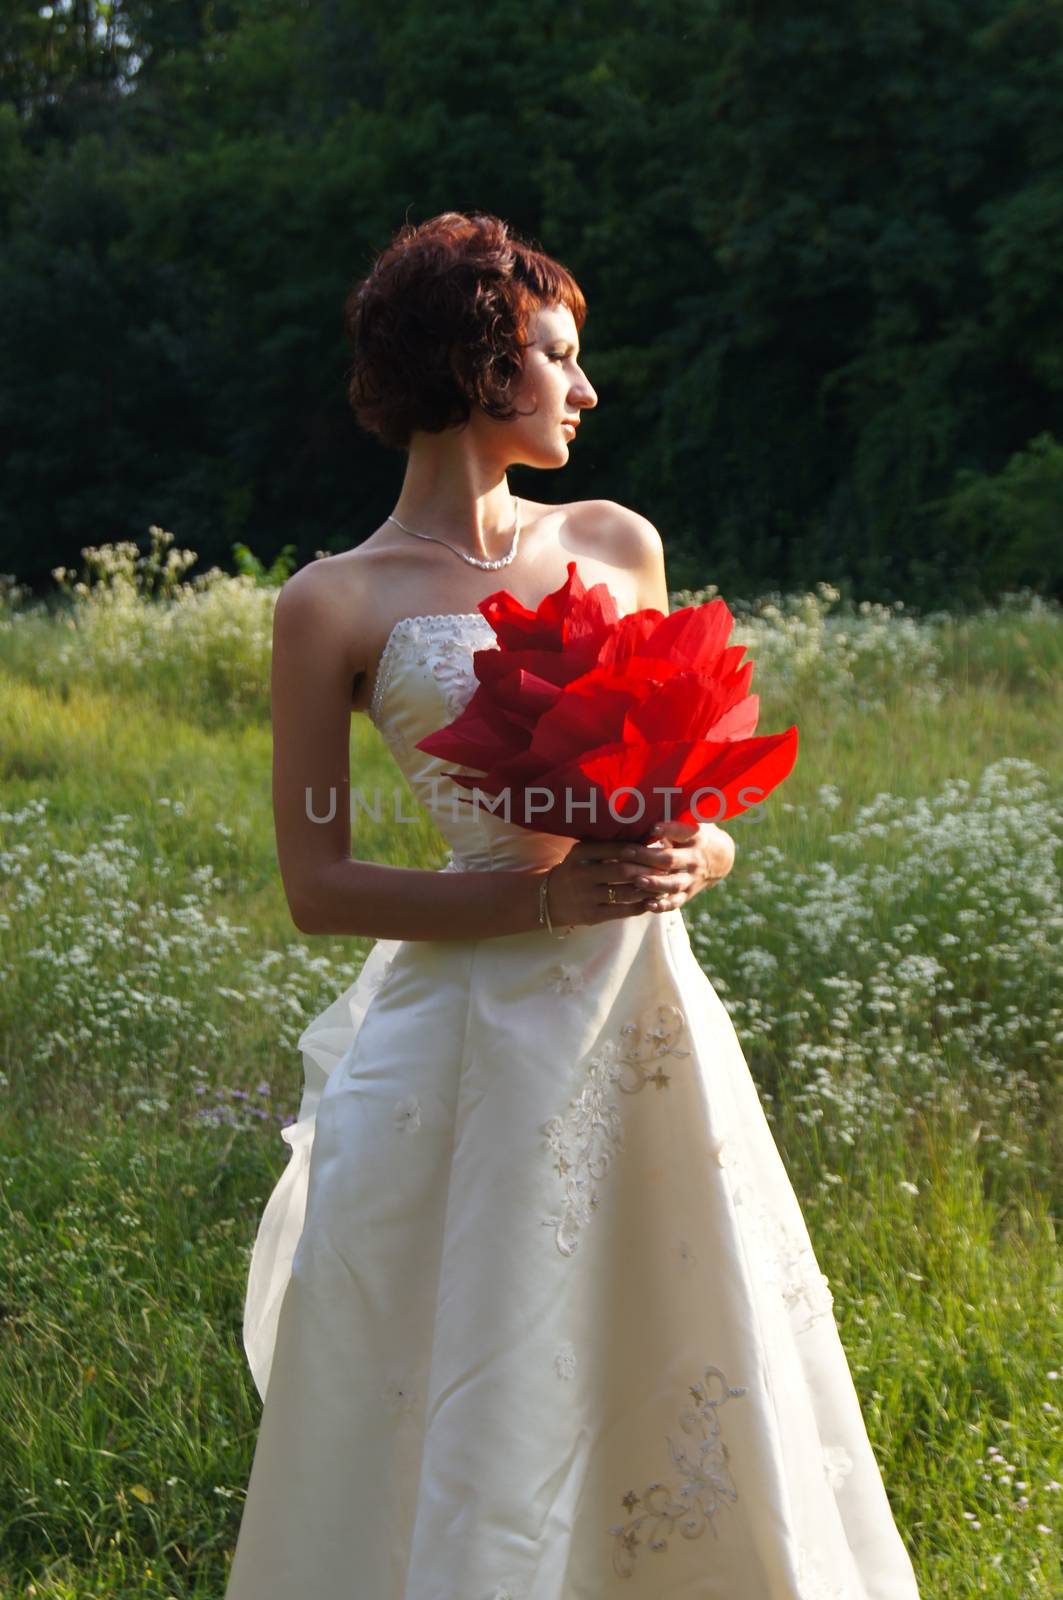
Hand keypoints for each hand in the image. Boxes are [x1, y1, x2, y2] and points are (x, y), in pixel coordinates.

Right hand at [540, 836, 671, 929]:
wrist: (549, 898)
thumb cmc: (575, 870)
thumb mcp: (583, 854)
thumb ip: (606, 846)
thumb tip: (642, 838)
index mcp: (580, 854)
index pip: (614, 848)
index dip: (637, 849)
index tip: (656, 849)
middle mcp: (581, 874)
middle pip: (622, 870)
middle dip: (647, 869)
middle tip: (665, 868)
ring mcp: (586, 897)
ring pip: (624, 892)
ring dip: (647, 889)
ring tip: (662, 885)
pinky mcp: (591, 916)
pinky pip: (621, 911)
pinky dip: (638, 906)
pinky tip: (651, 902)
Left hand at [611, 818, 735, 913]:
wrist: (721, 859)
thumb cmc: (695, 833)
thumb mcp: (693, 819)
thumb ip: (676, 811)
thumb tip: (653, 791)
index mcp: (695, 836)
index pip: (683, 831)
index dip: (669, 828)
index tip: (653, 825)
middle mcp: (694, 858)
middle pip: (671, 859)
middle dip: (648, 857)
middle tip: (627, 852)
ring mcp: (692, 878)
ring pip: (673, 883)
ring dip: (655, 883)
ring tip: (636, 880)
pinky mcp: (688, 893)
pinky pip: (676, 902)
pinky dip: (663, 905)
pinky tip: (647, 905)